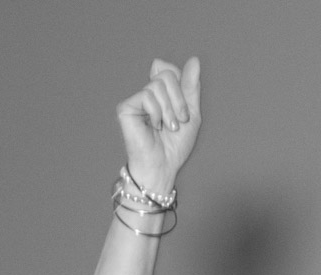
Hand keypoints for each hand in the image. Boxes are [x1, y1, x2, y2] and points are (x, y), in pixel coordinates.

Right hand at [116, 56, 201, 200]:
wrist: (163, 167)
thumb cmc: (175, 147)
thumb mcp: (191, 114)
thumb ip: (192, 87)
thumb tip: (194, 60)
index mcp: (162, 94)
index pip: (172, 70)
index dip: (182, 88)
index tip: (184, 112)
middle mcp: (147, 93)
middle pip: (166, 74)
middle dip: (179, 100)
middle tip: (178, 121)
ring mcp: (136, 100)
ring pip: (157, 84)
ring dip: (169, 109)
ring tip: (168, 127)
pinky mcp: (126, 107)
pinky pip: (146, 95)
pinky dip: (156, 112)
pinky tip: (154, 126)